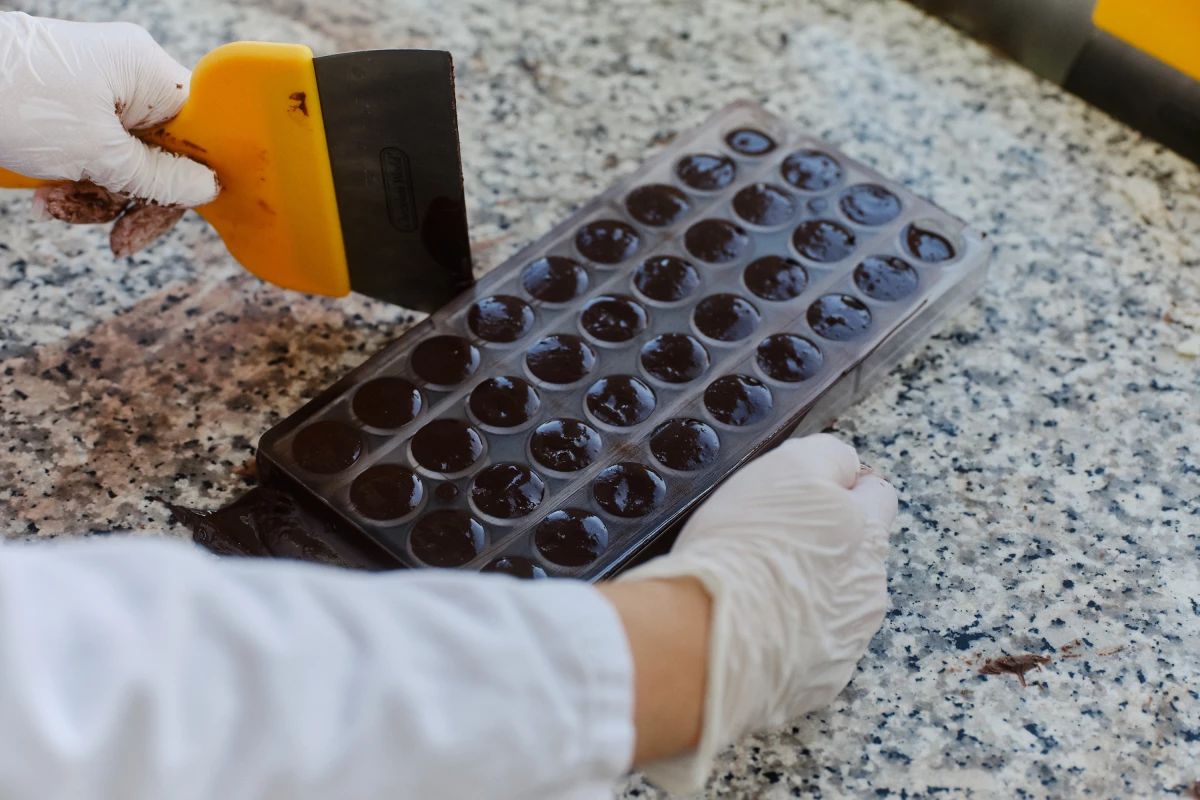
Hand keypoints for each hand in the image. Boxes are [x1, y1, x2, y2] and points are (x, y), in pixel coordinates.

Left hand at [0, 13, 217, 255]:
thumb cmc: (16, 102)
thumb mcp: (97, 154)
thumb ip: (159, 177)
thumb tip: (207, 187)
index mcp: (148, 72)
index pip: (198, 131)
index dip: (190, 176)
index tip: (173, 212)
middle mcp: (128, 73)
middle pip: (160, 151)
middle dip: (130, 196)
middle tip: (118, 238)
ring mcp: (97, 86)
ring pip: (123, 157)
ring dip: (94, 194)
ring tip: (56, 208)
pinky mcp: (69, 100)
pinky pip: (93, 148)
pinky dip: (74, 178)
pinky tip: (47, 197)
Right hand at [623, 434, 896, 791]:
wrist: (706, 640)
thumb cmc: (743, 549)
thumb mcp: (787, 469)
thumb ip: (827, 457)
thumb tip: (844, 466)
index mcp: (867, 535)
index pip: (878, 496)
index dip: (844, 488)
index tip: (808, 494)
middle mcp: (869, 591)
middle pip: (858, 556)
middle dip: (824, 546)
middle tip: (769, 543)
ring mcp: (846, 643)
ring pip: (834, 607)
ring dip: (807, 596)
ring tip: (754, 592)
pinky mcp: (816, 685)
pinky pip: (807, 652)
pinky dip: (786, 640)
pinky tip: (750, 631)